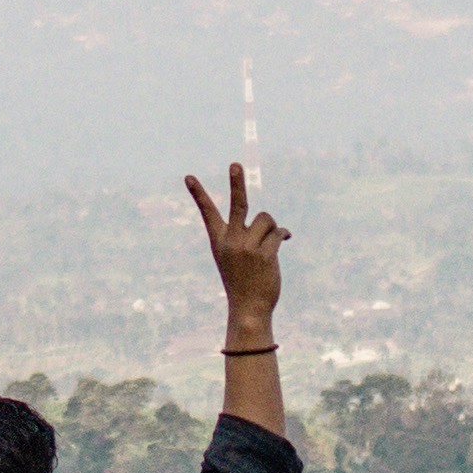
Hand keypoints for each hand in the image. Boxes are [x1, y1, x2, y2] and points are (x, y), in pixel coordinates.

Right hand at [184, 163, 284, 341]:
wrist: (248, 308)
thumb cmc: (242, 281)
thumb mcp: (235, 258)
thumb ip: (247, 238)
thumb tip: (276, 226)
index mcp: (219, 241)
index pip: (208, 212)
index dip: (198, 194)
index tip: (188, 177)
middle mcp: (231, 241)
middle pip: (237, 204)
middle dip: (236, 183)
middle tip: (235, 164)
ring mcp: (248, 248)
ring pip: (266, 219)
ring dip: (272, 228)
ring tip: (269, 243)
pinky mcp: (265, 255)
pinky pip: (278, 233)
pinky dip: (283, 235)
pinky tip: (284, 241)